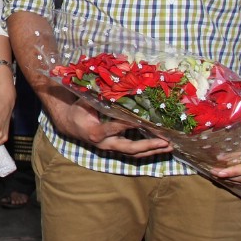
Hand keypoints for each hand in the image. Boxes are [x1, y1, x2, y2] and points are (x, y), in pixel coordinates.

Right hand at [52, 100, 173, 157]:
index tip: (141, 121)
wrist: (71, 127)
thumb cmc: (78, 112)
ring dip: (152, 151)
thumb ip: (97, 98)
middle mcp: (105, 143)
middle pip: (129, 148)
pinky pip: (134, 153)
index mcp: (95, 132)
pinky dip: (149, 150)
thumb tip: (111, 87)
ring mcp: (111, 148)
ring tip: (169, 147)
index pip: (114, 128)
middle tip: (164, 142)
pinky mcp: (116, 149)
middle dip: (148, 145)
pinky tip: (161, 147)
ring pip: (134, 153)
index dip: (127, 125)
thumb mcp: (83, 103)